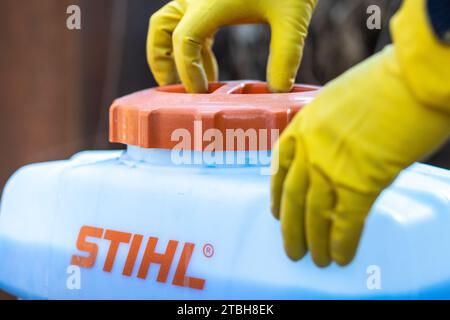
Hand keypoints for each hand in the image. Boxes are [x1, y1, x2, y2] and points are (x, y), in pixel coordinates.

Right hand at [147, 0, 316, 92]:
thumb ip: (285, 56)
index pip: (184, 42)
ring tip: (191, 84)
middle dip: (162, 62)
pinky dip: (191, 48)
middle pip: (161, 30)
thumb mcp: (291, 18)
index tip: (203, 94)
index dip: (188, 72)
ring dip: (171, 54)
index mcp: (209, 2)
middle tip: (174, 91)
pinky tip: (211, 70)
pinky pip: (187, 24)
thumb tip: (278, 92)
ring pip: (167, 25)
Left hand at [271, 46, 449, 266]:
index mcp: (304, 123)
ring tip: (314, 259)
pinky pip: (345, 222)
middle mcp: (310, 148)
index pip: (279, 166)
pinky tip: (341, 257)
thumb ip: (331, 129)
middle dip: (291, 227)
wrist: (415, 75)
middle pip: (293, 196)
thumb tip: (339, 153)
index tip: (276, 211)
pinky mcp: (359, 183)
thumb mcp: (343, 99)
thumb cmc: (389, 80)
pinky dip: (342, 242)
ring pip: (314, 214)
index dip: (277, 193)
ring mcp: (331, 166)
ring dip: (313, 241)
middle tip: (292, 248)